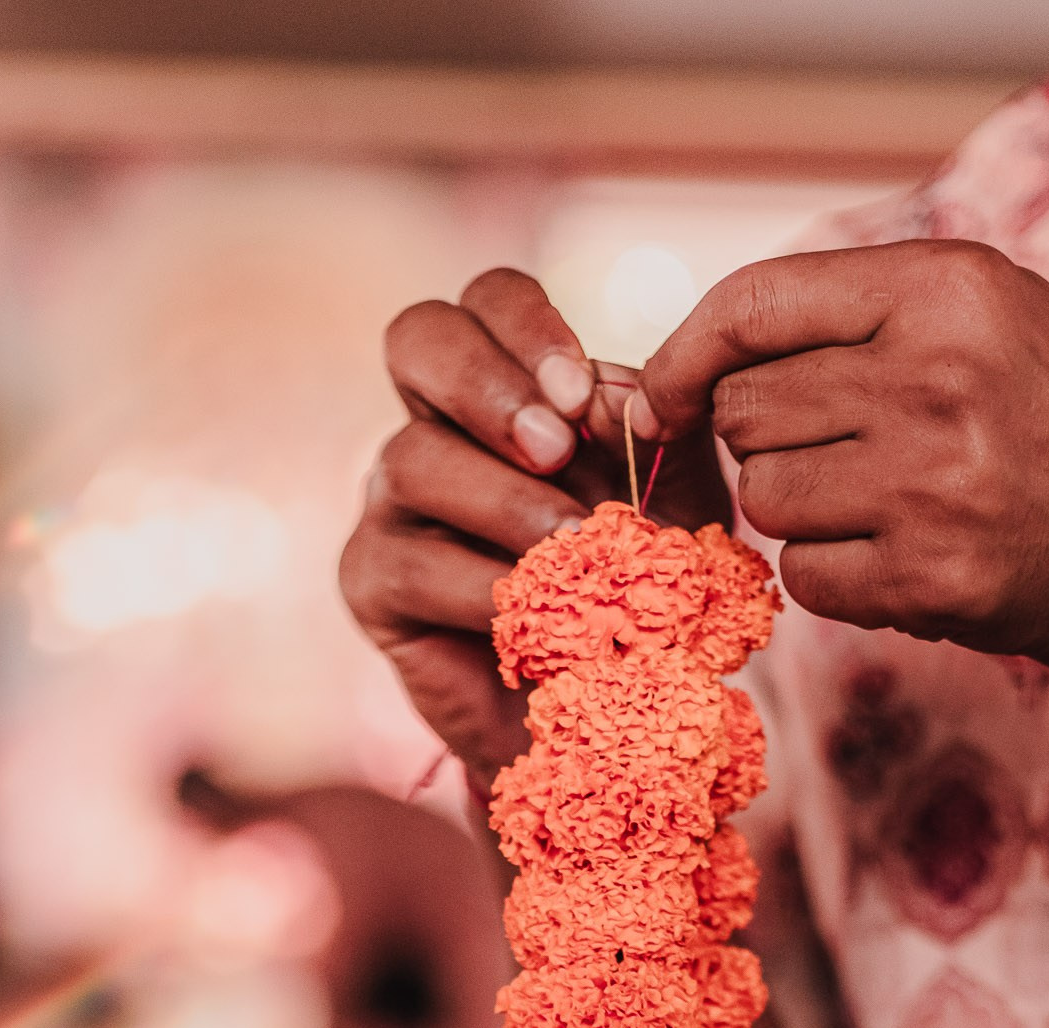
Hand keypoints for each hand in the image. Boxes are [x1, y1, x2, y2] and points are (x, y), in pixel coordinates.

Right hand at [341, 268, 730, 786]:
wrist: (603, 706)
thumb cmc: (637, 583)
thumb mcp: (676, 496)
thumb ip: (661, 434)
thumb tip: (616, 394)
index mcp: (503, 381)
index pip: (487, 299)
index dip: (528, 327)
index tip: (584, 394)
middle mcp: (435, 422)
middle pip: (417, 337)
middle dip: (489, 383)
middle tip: (557, 446)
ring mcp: (391, 500)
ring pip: (415, 457)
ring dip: (503, 500)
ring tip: (571, 544)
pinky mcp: (371, 584)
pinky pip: (408, 563)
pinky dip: (478, 586)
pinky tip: (530, 611)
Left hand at [631, 240, 1048, 675]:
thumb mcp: (984, 317)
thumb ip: (857, 314)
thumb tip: (696, 362)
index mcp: (945, 287)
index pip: (754, 305)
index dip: (685, 356)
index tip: (658, 397)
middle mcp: (934, 375)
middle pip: (746, 413)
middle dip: (771, 442)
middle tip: (845, 456)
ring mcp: (929, 481)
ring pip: (766, 497)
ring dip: (801, 514)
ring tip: (883, 505)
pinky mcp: (926, 575)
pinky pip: (803, 577)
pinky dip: (833, 579)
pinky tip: (898, 559)